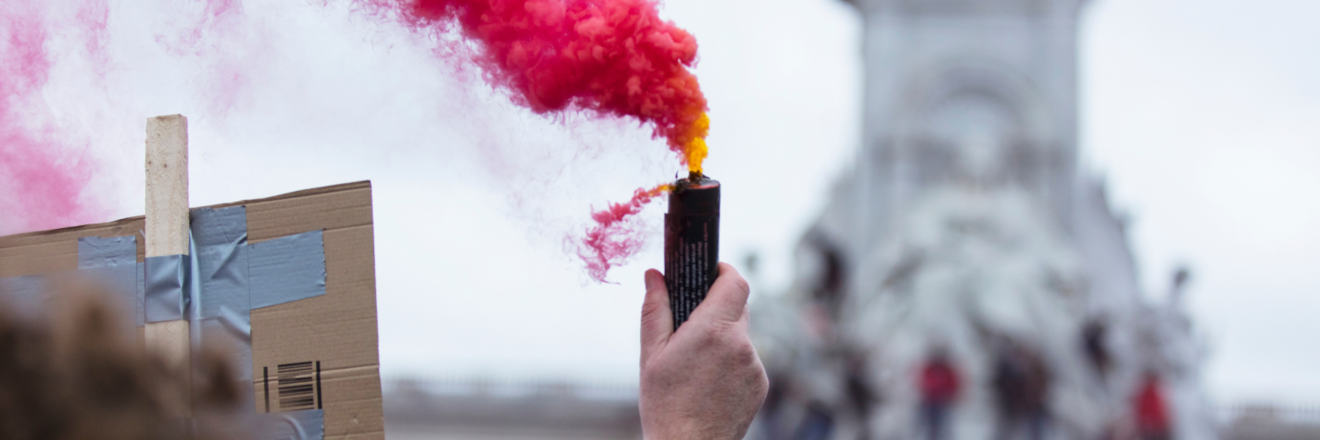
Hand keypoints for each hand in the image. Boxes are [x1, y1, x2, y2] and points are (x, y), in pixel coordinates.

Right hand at [639, 263, 768, 439]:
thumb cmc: (664, 405)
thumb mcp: (651, 355)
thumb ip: (655, 309)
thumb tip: (654, 275)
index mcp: (713, 330)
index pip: (735, 282)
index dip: (724, 271)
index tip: (712, 271)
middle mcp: (741, 345)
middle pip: (738, 307)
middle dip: (717, 308)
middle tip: (691, 323)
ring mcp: (754, 366)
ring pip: (741, 336)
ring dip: (722, 339)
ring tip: (696, 364)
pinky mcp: (760, 384)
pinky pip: (747, 360)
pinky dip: (731, 362)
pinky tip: (709, 382)